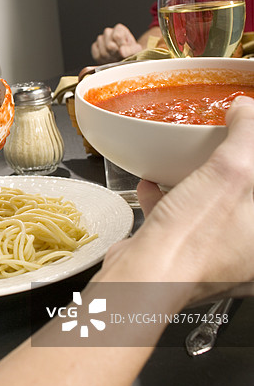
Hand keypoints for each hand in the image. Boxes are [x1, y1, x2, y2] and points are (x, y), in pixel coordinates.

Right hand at [91, 24, 141, 63]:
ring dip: (110, 57)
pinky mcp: (95, 47)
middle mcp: (108, 32)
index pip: (117, 36)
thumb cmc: (130, 52)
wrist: (124, 57)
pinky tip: (108, 58)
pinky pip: (96, 55)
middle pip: (109, 46)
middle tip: (120, 55)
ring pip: (103, 51)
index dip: (122, 46)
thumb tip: (121, 51)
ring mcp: (100, 39)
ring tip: (115, 57)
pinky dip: (103, 59)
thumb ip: (130, 50)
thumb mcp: (135, 50)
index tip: (125, 50)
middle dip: (116, 54)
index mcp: (119, 29)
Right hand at [100, 96, 253, 300]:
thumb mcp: (231, 169)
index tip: (245, 142)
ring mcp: (218, 262)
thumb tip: (248, 110)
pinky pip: (183, 223)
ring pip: (217, 213)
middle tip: (226, 153)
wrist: (143, 275)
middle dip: (233, 172)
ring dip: (201, 185)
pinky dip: (170, 201)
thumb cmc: (192, 238)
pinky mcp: (185, 260)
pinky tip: (154, 184)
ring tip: (191, 164)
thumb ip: (247, 133)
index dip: (253, 160)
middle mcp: (250, 258)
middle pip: (245, 201)